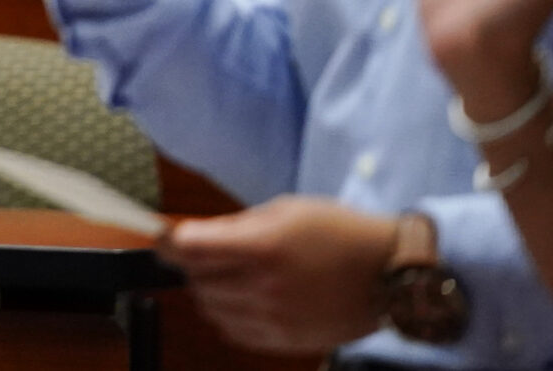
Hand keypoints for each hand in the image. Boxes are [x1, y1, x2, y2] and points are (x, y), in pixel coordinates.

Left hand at [161, 198, 399, 354]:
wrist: (389, 274)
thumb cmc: (337, 232)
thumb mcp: (285, 211)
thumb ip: (235, 225)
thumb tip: (192, 236)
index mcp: (263, 247)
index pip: (191, 248)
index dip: (168, 241)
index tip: (163, 237)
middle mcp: (265, 286)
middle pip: (196, 279)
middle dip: (191, 264)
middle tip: (202, 253)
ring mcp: (275, 318)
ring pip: (211, 307)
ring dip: (208, 290)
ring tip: (227, 275)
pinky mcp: (286, 340)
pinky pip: (234, 332)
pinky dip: (226, 315)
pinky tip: (241, 299)